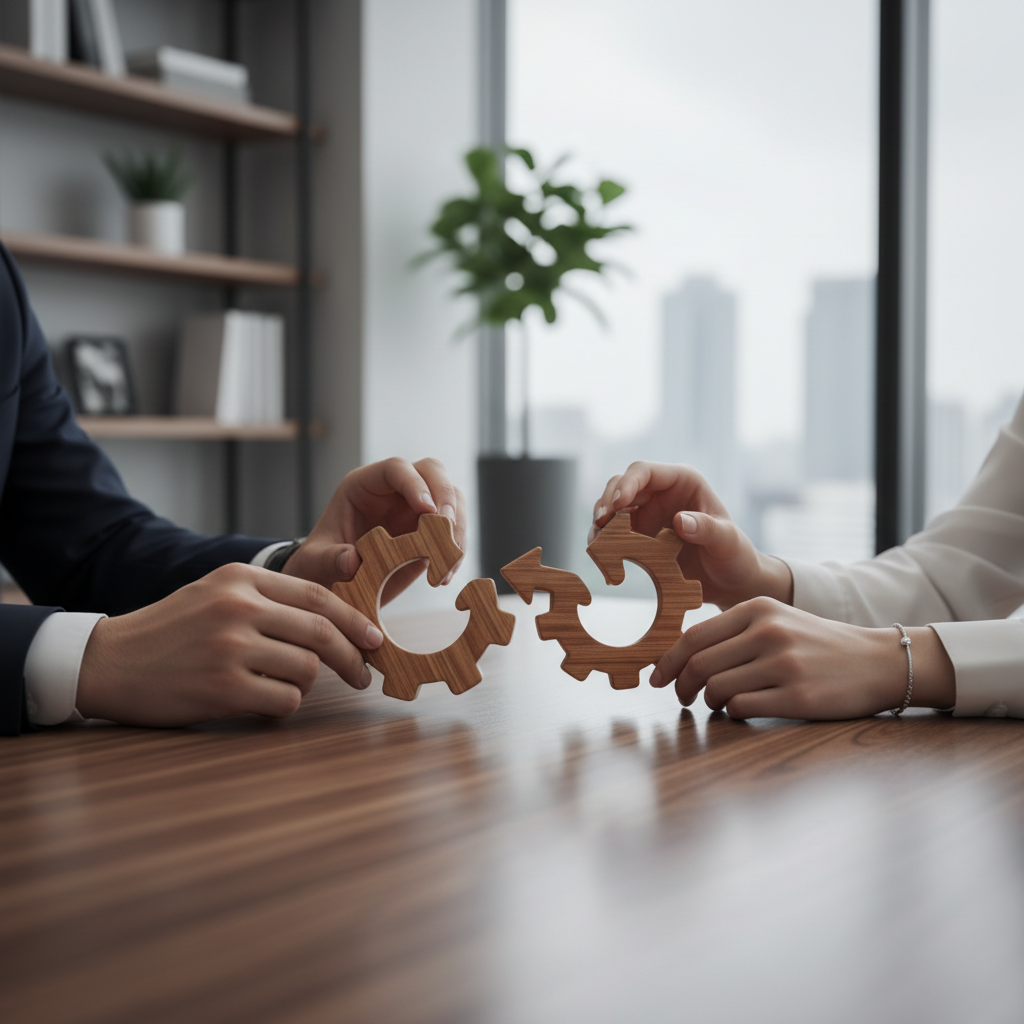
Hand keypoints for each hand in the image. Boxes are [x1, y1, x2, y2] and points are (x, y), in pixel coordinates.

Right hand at [76, 562, 383, 726]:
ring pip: (306, 670)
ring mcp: (231, 649)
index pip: (316, 596)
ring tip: (282, 686)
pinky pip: (284, 702)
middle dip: (352, 657)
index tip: (373, 639)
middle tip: (362, 675)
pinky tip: (263, 704)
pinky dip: (284, 707)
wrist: (110, 661)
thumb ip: (268, 598)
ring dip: (306, 685)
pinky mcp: (223, 689)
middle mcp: (238, 608)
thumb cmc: (171, 630)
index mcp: (240, 579)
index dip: (354, 620)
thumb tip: (334, 620)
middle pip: (321, 633)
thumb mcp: (216, 592)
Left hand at [283, 457, 466, 603]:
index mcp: (364, 486)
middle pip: (432, 472)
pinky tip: (446, 573)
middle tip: (447, 530)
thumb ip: (330, 560)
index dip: (414, 483)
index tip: (427, 511)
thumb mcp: (315, 563)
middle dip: (446, 498)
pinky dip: (456, 550)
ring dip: (457, 527)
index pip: (395, 468)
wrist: (334, 584)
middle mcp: (394, 491)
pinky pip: (454, 530)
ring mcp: (415, 509)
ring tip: (447, 563)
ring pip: (452, 498)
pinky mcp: (430, 532)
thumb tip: (352, 560)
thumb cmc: (320, 564)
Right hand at [590, 461, 790, 608]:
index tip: (618, 504)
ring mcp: (646, 513)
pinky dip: (602, 542)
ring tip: (597, 542)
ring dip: (601, 522)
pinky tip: (601, 556)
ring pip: (612, 508)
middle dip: (607, 501)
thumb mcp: (728, 542)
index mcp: (682, 481)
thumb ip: (708, 529)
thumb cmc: (735, 556)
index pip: (645, 471)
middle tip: (601, 523)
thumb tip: (680, 520)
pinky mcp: (638, 536)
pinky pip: (613, 533)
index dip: (627, 484)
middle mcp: (660, 493)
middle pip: (621, 486)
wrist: (731, 582)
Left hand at [649, 597, 955, 719]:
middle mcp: (768, 632)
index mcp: (757, 609)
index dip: (668, 661)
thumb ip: (734, 632)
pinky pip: (742, 708)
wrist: (878, 661)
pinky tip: (741, 710)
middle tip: (682, 698)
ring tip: (716, 704)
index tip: (657, 678)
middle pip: (699, 665)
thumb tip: (682, 656)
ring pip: (716, 688)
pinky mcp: (797, 697)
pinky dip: (732, 713)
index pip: (694, 636)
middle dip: (682, 687)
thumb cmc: (818, 644)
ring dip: (709, 702)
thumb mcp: (777, 620)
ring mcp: (783, 664)